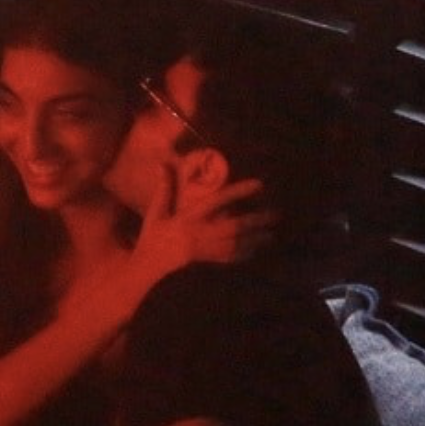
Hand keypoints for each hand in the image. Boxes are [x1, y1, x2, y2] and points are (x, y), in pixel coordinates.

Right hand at [130, 164, 275, 284]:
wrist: (149, 263)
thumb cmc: (153, 234)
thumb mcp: (156, 210)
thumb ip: (164, 187)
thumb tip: (163, 162)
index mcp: (188, 219)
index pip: (217, 202)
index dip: (238, 192)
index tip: (258, 184)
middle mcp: (200, 234)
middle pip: (233, 227)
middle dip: (255, 222)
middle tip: (275, 215)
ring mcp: (205, 249)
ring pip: (235, 244)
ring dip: (254, 239)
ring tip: (271, 234)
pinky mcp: (207, 259)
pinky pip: (230, 257)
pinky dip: (244, 253)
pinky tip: (256, 249)